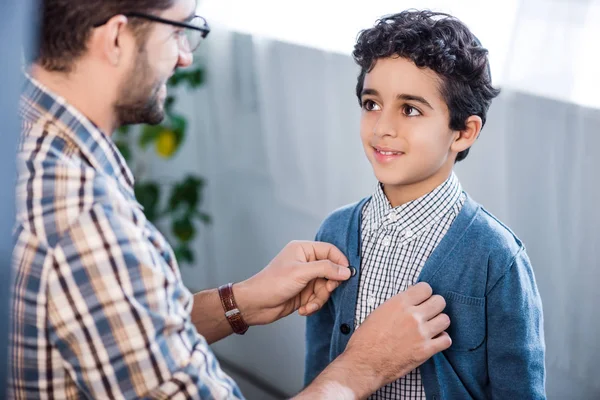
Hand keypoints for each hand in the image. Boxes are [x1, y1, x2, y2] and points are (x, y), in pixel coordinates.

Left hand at [234, 241, 350, 325]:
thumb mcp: (301, 273)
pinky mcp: (304, 292)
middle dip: (329, 284)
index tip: (347, 274)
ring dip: (319, 298)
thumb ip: (326, 269)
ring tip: (309, 305)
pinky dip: (313, 305)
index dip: (340, 261)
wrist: (256, 305)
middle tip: (326, 290)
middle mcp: (306, 262)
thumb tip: (346, 270)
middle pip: (331, 271)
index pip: (330, 250)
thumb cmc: (272, 283)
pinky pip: (318, 298)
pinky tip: (303, 310)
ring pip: (326, 287)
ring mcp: (305, 278)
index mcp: (303, 250)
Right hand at [345, 282, 450, 392]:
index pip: (426, 288)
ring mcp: (421, 333)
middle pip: (439, 302)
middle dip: (435, 306)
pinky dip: (442, 340)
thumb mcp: (379, 312)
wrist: (365, 363)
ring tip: (431, 328)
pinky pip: (446, 340)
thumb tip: (412, 301)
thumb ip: (398, 305)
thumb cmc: (367, 338)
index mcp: (399, 303)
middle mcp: (412, 315)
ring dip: (439, 323)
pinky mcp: (426, 350)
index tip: (422, 300)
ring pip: (445, 320)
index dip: (425, 294)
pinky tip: (433, 341)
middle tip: (429, 313)